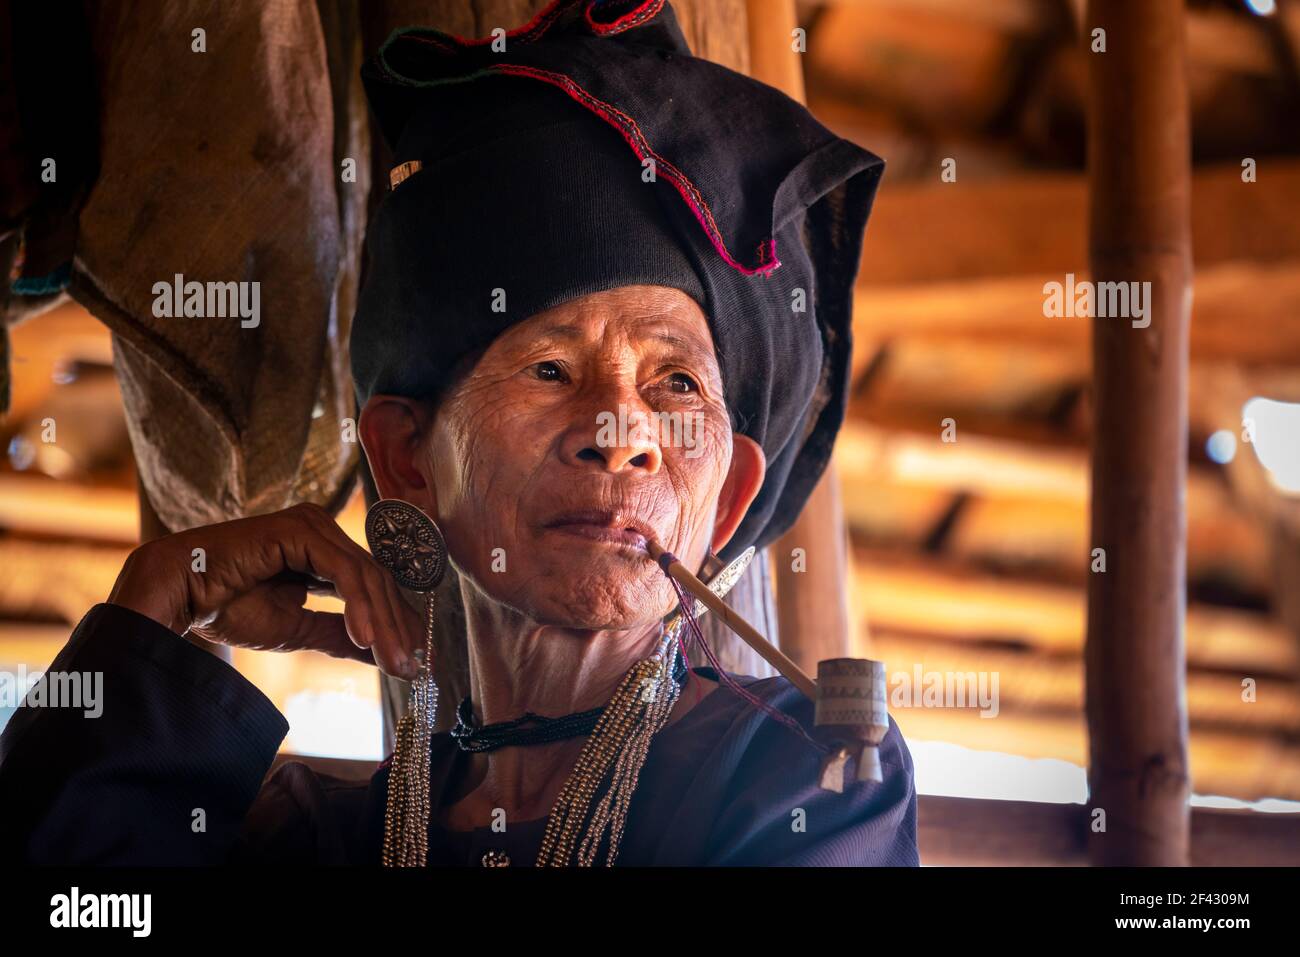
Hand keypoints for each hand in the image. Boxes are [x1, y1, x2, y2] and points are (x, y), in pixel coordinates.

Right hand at [107, 502, 426, 678]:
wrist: (176, 595)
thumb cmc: (227, 607)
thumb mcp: (297, 629)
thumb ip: (339, 636)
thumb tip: (382, 655)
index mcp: (323, 549)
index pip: (373, 586)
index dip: (396, 623)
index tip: (413, 663)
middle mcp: (322, 531)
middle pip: (376, 581)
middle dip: (398, 628)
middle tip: (413, 669)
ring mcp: (312, 525)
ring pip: (365, 577)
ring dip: (384, 624)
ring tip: (394, 663)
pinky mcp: (299, 529)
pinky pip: (342, 571)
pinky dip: (359, 606)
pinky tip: (366, 639)